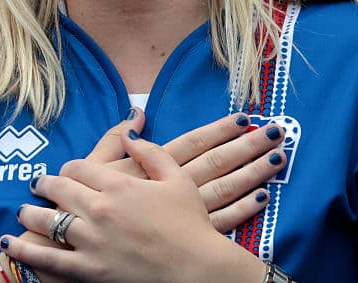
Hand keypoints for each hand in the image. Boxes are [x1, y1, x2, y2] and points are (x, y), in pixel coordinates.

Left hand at [4, 132, 266, 282]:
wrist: (202, 273)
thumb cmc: (192, 226)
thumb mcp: (177, 179)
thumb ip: (150, 152)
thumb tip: (129, 131)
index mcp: (119, 185)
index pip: (79, 168)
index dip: (69, 169)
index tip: (65, 171)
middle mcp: (100, 209)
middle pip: (59, 189)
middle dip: (44, 186)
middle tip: (36, 185)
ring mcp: (92, 240)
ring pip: (48, 220)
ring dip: (30, 214)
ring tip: (21, 212)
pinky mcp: (90, 269)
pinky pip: (49, 259)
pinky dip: (25, 251)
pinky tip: (10, 244)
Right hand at [83, 108, 285, 231]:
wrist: (80, 243)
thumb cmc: (84, 203)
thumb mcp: (91, 166)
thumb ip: (113, 140)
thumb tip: (135, 114)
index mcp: (150, 168)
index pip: (192, 143)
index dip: (218, 130)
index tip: (244, 118)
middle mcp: (171, 188)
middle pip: (216, 164)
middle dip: (247, 147)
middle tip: (277, 132)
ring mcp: (182, 214)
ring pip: (225, 190)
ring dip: (252, 174)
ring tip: (277, 159)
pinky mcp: (187, 237)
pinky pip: (222, 222)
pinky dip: (243, 210)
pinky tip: (262, 198)